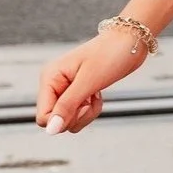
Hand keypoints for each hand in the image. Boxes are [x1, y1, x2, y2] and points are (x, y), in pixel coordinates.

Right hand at [34, 26, 148, 133]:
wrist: (129, 41)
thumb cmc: (110, 54)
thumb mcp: (88, 82)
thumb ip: (67, 106)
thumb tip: (50, 131)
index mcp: (50, 78)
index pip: (43, 117)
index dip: (63, 119)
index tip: (82, 105)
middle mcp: (54, 84)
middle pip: (56, 121)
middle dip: (77, 116)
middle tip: (91, 99)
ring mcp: (65, 89)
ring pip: (68, 120)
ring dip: (86, 114)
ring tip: (96, 95)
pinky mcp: (77, 93)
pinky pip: (78, 114)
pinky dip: (90, 110)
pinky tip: (98, 95)